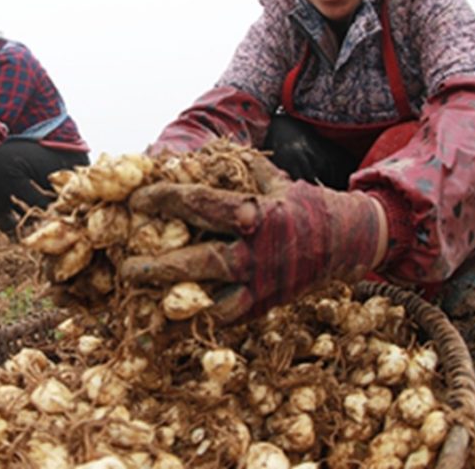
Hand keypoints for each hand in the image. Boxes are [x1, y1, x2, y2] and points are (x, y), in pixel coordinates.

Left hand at [120, 175, 386, 323]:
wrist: (349, 241)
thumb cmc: (303, 204)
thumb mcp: (273, 178)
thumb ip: (237, 165)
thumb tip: (196, 151)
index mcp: (255, 213)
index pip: (199, 204)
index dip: (163, 200)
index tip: (136, 201)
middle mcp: (256, 251)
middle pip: (200, 261)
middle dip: (159, 266)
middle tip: (125, 267)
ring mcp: (261, 283)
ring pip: (211, 299)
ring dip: (175, 302)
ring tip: (142, 304)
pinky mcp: (264, 305)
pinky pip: (226, 318)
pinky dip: (199, 321)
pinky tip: (172, 324)